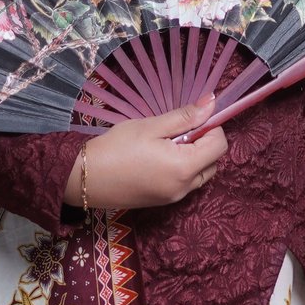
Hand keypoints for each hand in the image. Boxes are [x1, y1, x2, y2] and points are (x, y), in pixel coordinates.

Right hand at [64, 105, 227, 213]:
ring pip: (201, 174)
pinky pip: (185, 184)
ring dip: (194, 157)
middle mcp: (184, 188)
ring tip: (166, 144)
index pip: (219, 146)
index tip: (191, 119)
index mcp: (184, 169)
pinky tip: (158, 158)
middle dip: (204, 143)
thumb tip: (212, 102)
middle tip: (177, 131)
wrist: (85, 178)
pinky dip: (182, 169)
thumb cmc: (117, 148)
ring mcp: (173, 198)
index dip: (211, 128)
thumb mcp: (151, 126)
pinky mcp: (162, 202)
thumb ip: (185, 116)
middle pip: (213, 162)